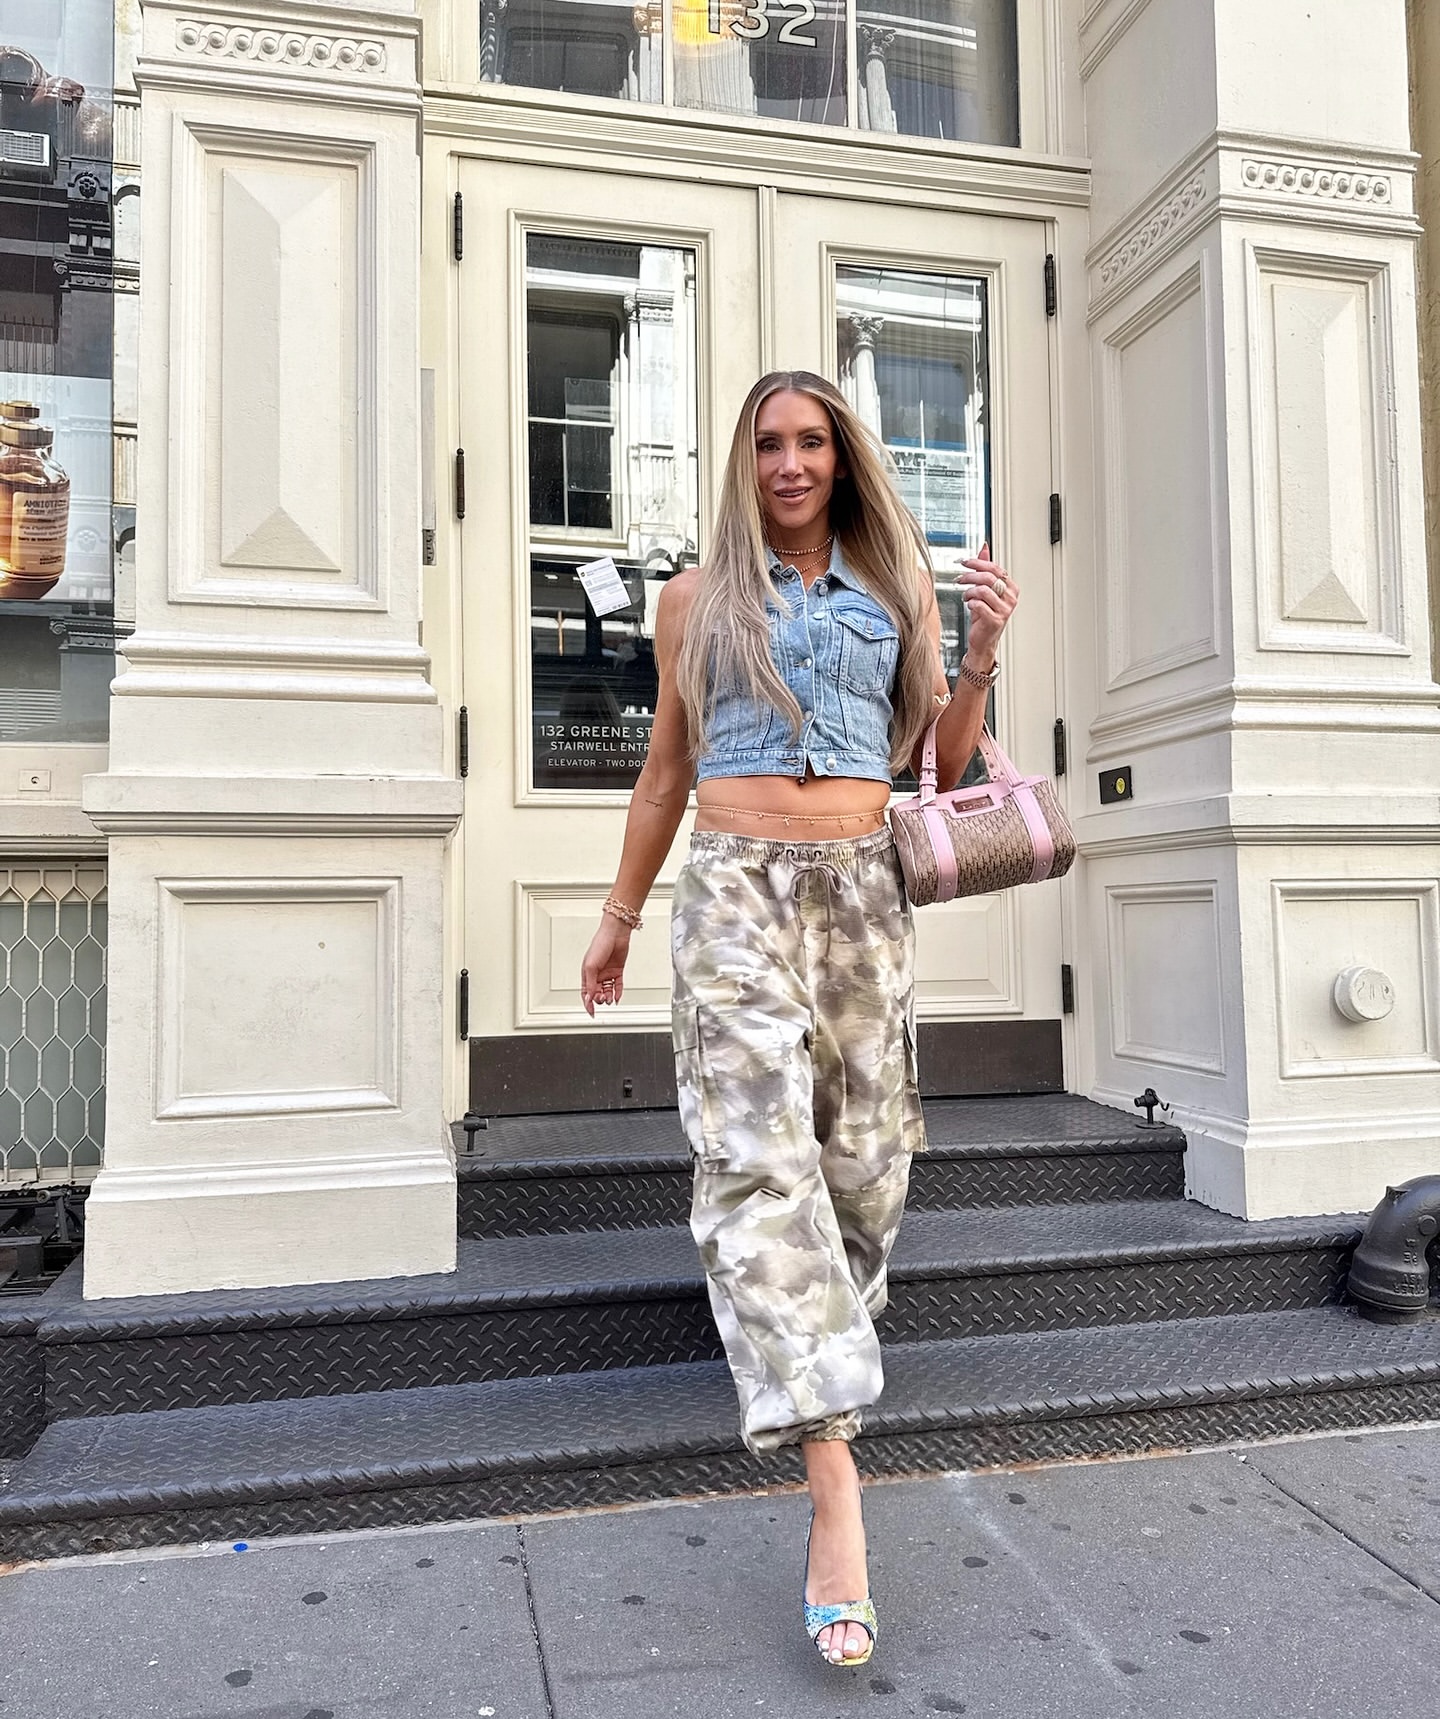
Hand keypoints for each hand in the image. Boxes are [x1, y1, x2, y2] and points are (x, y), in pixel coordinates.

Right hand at [580, 916, 630, 1016]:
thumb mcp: (591, 967)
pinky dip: (618, 992)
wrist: (615, 934)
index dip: (587, 1003)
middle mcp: (597, 974)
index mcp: (587, 973)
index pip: (585, 992)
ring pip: (607, 991)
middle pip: (596, 993)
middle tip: (602, 999)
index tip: (591, 1012)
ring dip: (608, 997)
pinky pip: (617, 985)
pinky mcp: (618, 971)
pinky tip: (617, 997)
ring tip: (609, 998)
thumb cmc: (600, 944)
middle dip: (599, 999)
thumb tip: (589, 998)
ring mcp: (607, 973)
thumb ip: (590, 984)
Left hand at [956, 540, 1017, 664]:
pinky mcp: (996, 620)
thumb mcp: (985, 589)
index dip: (977, 563)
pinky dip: (970, 603)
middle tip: (959, 578)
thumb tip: (984, 547)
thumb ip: (985, 568)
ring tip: (965, 596)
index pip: (995, 568)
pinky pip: (979, 605)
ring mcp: (1005, 609)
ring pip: (983, 590)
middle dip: (970, 576)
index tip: (964, 562)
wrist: (983, 640)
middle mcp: (1011, 597)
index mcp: (1011, 587)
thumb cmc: (984, 615)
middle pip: (988, 578)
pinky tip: (969, 606)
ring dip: (969, 592)